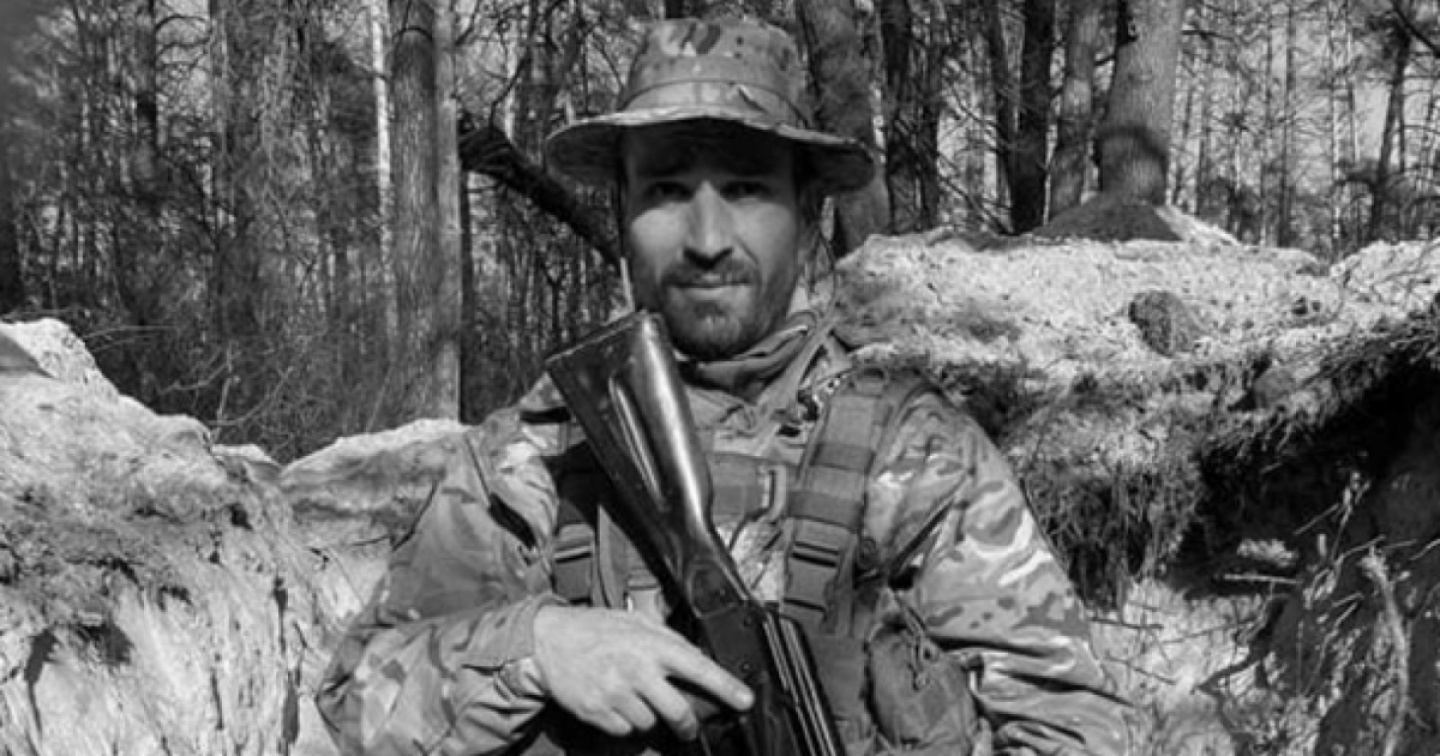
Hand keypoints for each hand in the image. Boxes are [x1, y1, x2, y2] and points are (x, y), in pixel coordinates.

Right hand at [532, 605, 752, 739]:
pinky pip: (625, 729)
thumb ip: (668, 638)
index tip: (744, 701)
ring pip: (650, 723)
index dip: (725, 686)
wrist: (549, 641)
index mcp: (651, 644)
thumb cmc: (596, 628)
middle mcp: (636, 670)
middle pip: (677, 711)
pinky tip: (615, 701)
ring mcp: (616, 693)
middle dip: (688, 725)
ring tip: (634, 696)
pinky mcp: (597, 711)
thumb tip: (698, 657)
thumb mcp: (636, 621)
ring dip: (649, 716)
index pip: (698, 667)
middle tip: (690, 727)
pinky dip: (625, 721)